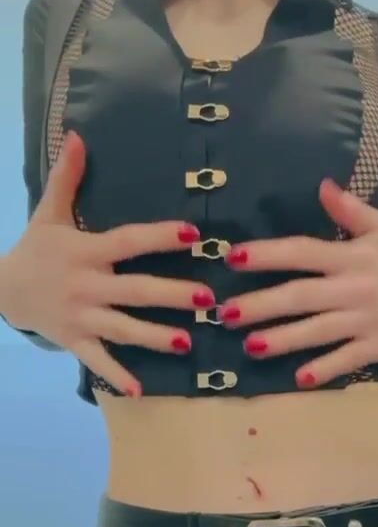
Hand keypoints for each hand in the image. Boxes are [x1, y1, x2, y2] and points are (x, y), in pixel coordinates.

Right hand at [1, 131, 214, 395]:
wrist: (1, 290)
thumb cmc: (36, 250)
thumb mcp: (48, 213)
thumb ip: (66, 178)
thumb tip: (78, 135)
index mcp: (86, 251)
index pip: (128, 242)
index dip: (159, 237)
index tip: (193, 235)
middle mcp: (86, 285)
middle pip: (134, 291)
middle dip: (171, 295)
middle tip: (208, 299)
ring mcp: (81, 317)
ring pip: (123, 328)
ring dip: (155, 336)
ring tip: (187, 342)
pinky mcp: (74, 340)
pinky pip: (98, 360)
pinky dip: (117, 376)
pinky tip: (141, 391)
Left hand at [219, 179, 377, 387]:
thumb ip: (349, 210)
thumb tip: (322, 185)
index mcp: (350, 257)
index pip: (303, 252)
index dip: (268, 254)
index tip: (233, 257)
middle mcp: (355, 287)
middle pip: (302, 295)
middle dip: (263, 304)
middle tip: (225, 312)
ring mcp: (366, 319)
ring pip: (319, 330)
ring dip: (284, 339)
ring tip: (250, 346)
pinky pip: (348, 358)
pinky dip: (326, 368)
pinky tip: (300, 378)